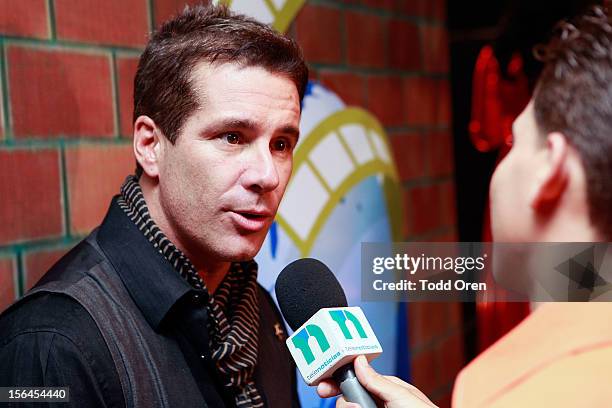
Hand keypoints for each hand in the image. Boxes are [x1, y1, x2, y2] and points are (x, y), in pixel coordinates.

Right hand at [316, 355, 437, 407]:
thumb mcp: (400, 395)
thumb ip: (377, 381)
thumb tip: (359, 361)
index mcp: (384, 389)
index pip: (356, 380)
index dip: (338, 379)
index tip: (324, 383)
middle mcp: (376, 403)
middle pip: (347, 398)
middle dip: (339, 397)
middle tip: (325, 392)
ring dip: (347, 407)